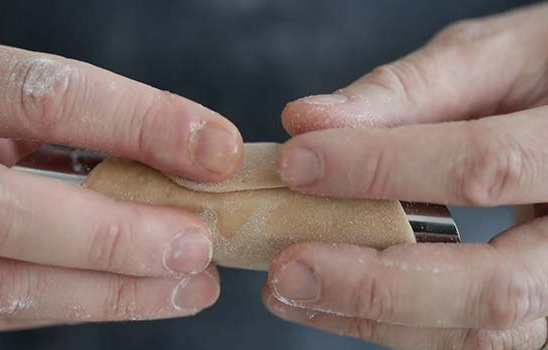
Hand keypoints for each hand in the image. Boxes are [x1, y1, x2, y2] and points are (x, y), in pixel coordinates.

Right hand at [0, 30, 241, 338]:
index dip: (140, 124)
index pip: (42, 96)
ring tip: (183, 286)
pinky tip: (127, 295)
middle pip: (2, 212)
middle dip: (116, 237)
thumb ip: (71, 123)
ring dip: (106, 292)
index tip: (216, 152)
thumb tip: (186, 158)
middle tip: (196, 245)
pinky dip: (69, 306)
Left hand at [264, 4, 547, 348]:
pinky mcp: (538, 306)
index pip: (484, 166)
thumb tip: (308, 121)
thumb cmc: (546, 74)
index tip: (297, 163)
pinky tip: (334, 298)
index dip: (381, 168)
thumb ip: (407, 89)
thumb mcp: (496, 58)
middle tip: (289, 268)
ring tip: (291, 290)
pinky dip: (393, 324)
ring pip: (480, 332)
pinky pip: (468, 334)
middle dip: (378, 284)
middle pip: (495, 288)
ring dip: (373, 318)